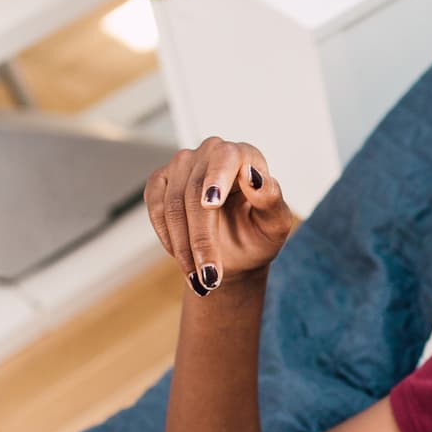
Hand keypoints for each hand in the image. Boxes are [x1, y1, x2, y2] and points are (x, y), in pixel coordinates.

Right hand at [143, 137, 297, 297]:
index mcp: (245, 155)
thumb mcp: (275, 224)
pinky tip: (182, 257)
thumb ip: (271, 200)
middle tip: (210, 276)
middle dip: (201, 239)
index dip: (217, 178)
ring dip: (183, 247)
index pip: (227, 157)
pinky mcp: (161, 181)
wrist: (236, 253)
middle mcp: (212, 152)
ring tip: (200, 279)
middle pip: (196, 191)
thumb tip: (253, 176)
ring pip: (173, 203)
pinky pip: (156, 205)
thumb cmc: (259, 234)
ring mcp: (183, 164)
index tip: (211, 204)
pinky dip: (166, 235)